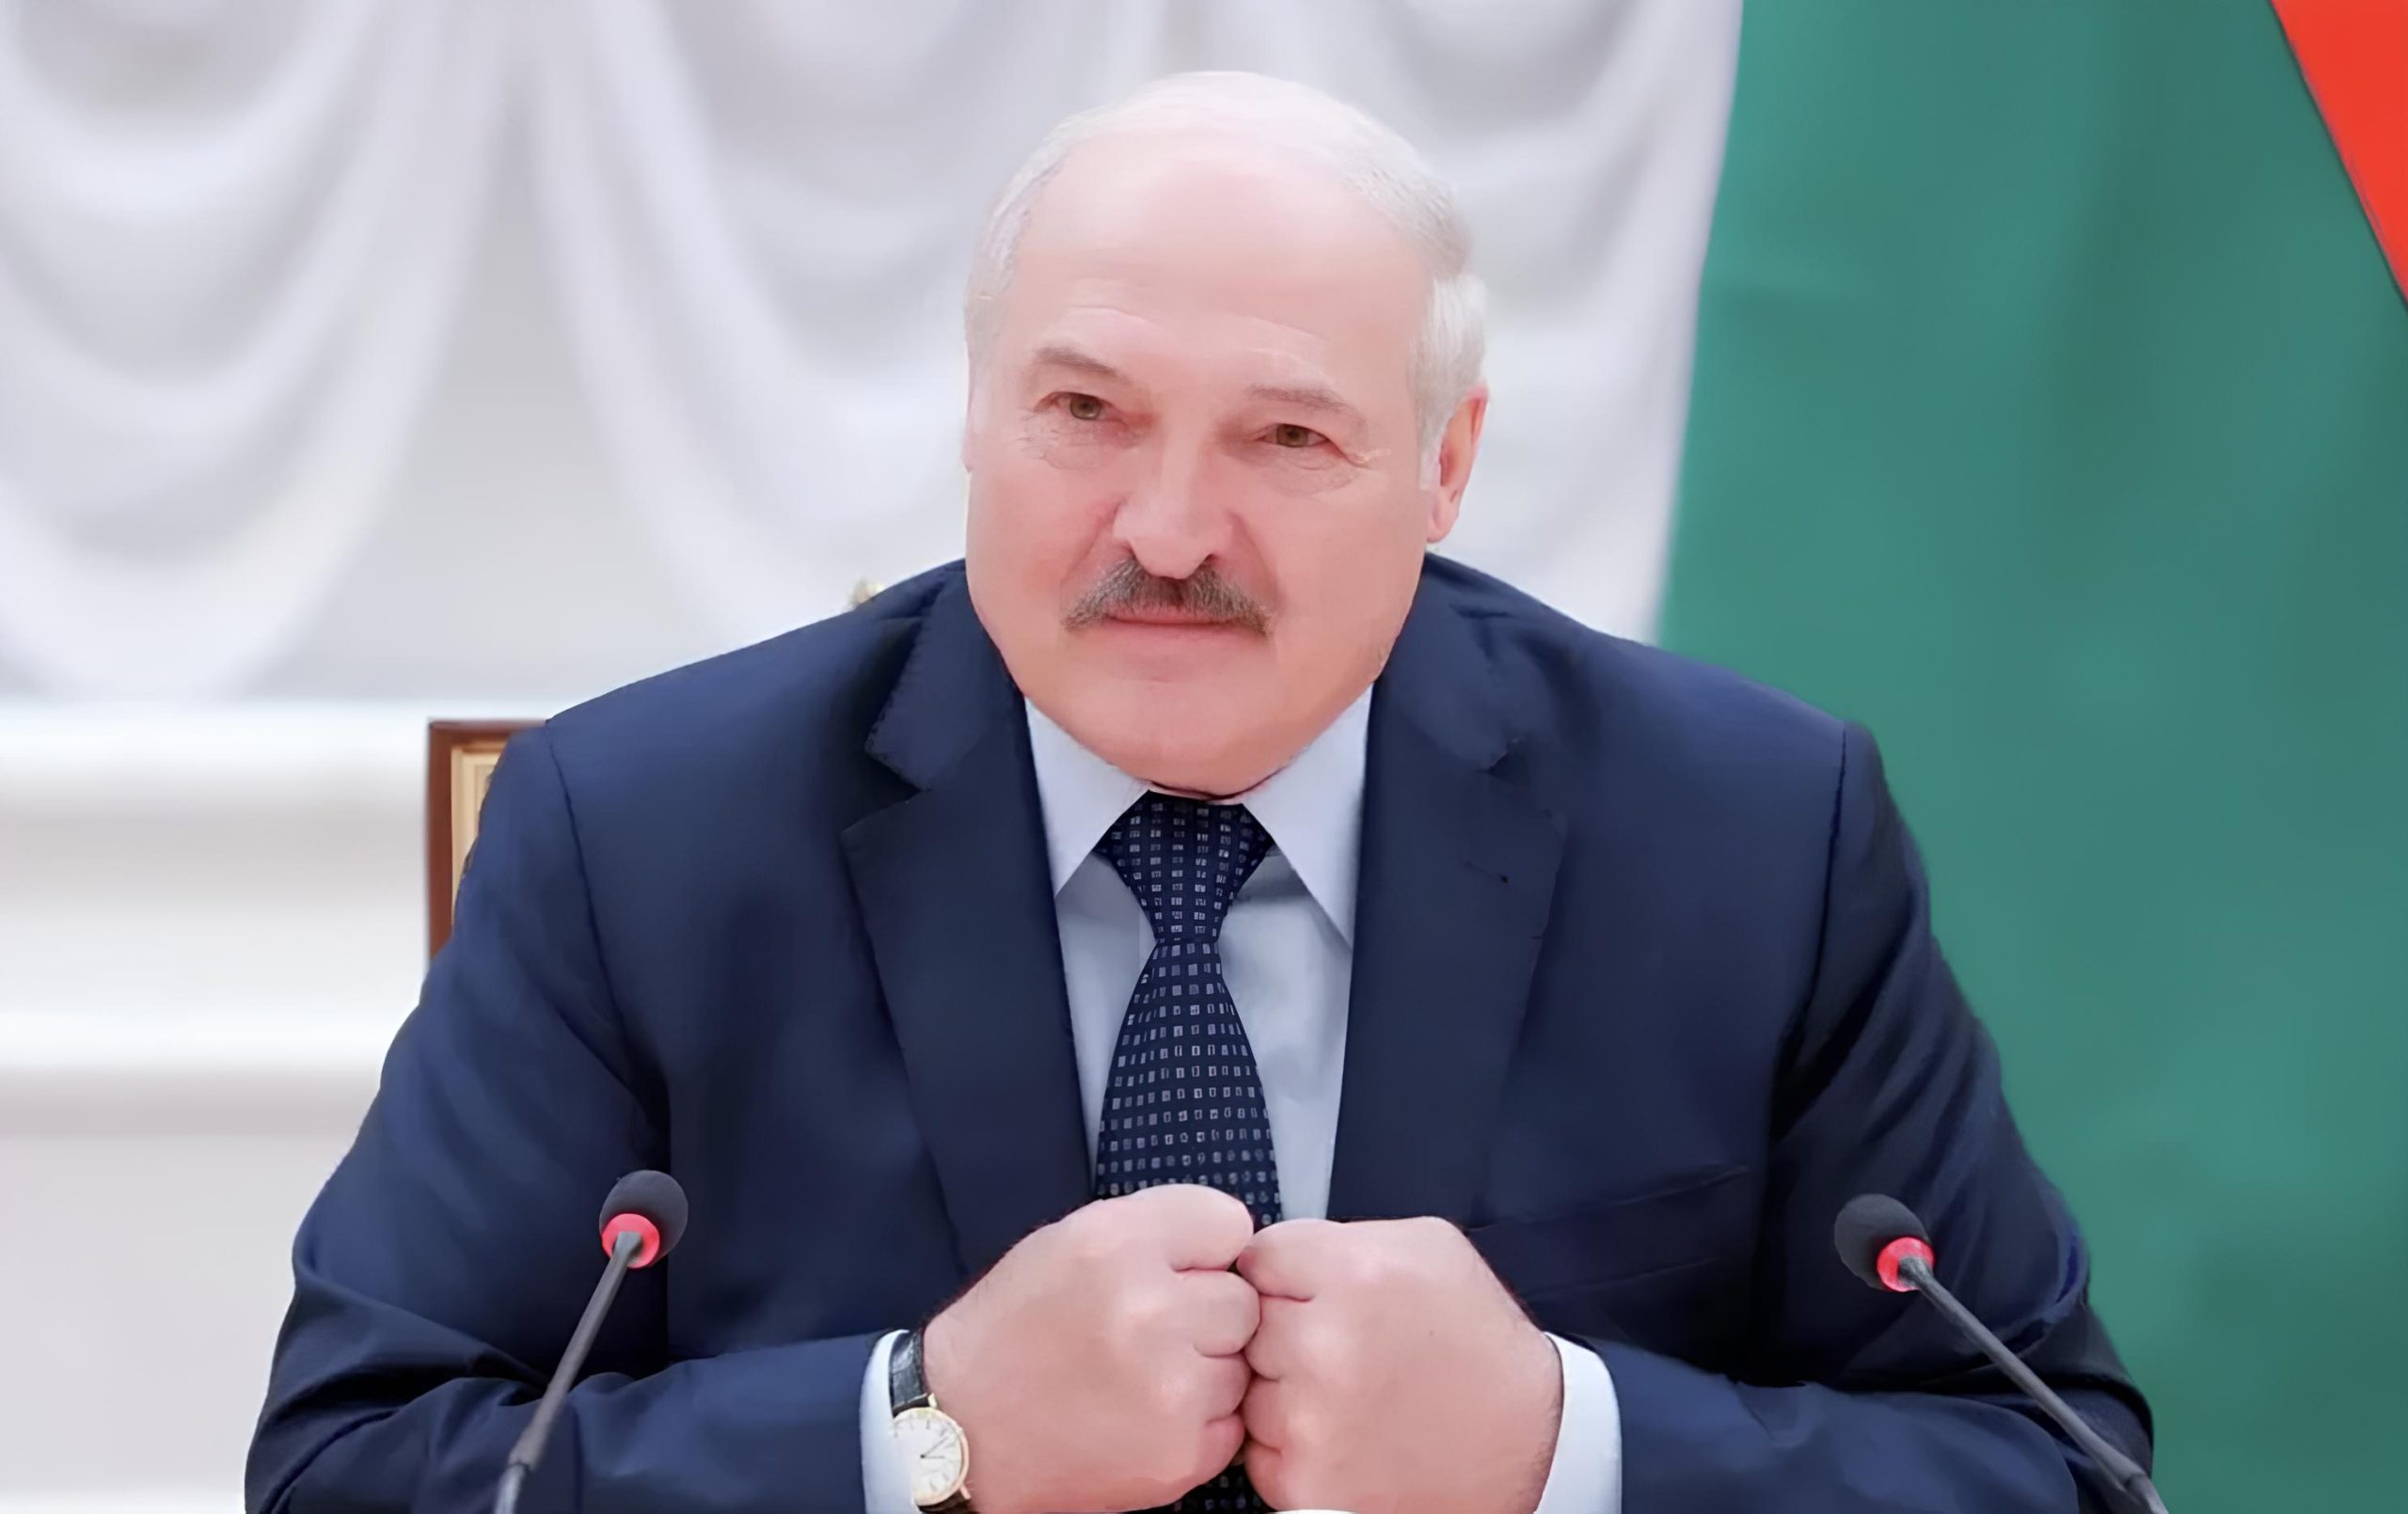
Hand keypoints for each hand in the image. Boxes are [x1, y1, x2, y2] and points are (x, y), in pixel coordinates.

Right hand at [922, 1184, 1259, 1513]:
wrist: (961, 1430)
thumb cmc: (1013, 1330)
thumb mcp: (1066, 1241)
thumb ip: (1151, 1230)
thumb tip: (1229, 1243)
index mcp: (1117, 1243)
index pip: (1229, 1223)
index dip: (1205, 1250)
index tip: (1178, 1270)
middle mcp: (1149, 1309)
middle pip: (1243, 1299)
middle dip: (1207, 1313)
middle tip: (1153, 1332)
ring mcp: (1170, 1388)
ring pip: (1242, 1364)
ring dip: (1206, 1371)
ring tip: (1142, 1377)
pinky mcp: (1180, 1454)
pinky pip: (1232, 1423)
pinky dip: (1200, 1424)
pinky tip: (1145, 1417)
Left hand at [1236, 1216, 1562, 1513]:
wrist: (1529, 1440)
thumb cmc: (1478, 1341)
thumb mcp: (1426, 1247)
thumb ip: (1340, 1237)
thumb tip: (1273, 1251)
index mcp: (1355, 1273)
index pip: (1257, 1257)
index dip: (1287, 1275)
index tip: (1315, 1292)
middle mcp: (1326, 1344)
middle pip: (1246, 1322)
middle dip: (1284, 1330)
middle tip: (1341, 1346)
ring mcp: (1311, 1420)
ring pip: (1248, 1386)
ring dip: (1283, 1389)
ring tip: (1349, 1392)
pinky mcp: (1304, 1483)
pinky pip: (1258, 1449)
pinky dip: (1290, 1444)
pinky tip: (1345, 1434)